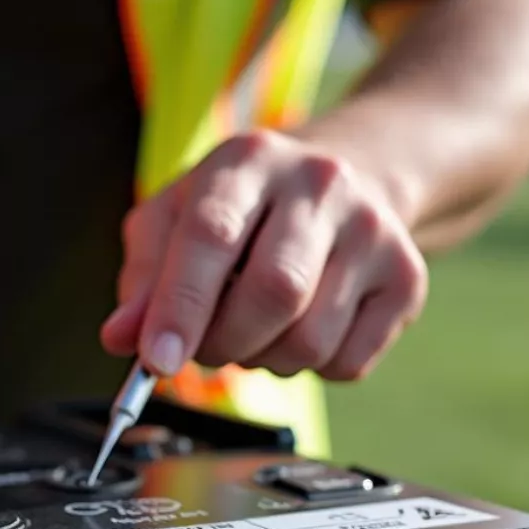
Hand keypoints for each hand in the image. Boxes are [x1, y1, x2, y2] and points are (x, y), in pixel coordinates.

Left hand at [101, 129, 427, 381]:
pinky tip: (300, 328)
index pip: (212, 235)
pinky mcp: (408, 278)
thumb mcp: (175, 220)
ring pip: (309, 339)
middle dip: (223, 343)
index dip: (181, 305)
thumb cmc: (242, 207)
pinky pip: (347, 362)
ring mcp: (374, 230)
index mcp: (248, 160)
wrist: (350, 174)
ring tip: (253, 330)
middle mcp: (320, 184)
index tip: (155, 360)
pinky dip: (310, 368)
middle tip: (202, 347)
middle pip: (273, 293)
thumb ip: (144, 278)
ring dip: (263, 360)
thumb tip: (121, 339)